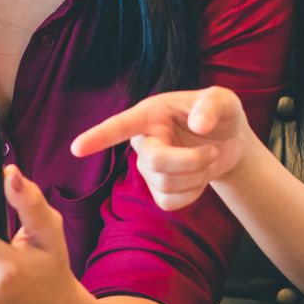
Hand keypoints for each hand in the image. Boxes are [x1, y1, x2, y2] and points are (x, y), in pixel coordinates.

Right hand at [70, 85, 254, 213]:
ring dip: (197, 176)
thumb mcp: (224, 100)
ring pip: (164, 185)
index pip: (121, 125)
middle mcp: (144, 140)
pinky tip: (198, 180)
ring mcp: (147, 168)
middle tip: (212, 152)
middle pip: (154, 162)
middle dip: (189, 162)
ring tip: (208, 160)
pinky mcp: (157, 190)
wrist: (227, 143)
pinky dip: (193, 194)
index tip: (77, 148)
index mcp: (152, 113)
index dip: (99, 136)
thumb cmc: (219, 116)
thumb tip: (199, 125)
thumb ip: (213, 105)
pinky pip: (169, 203)